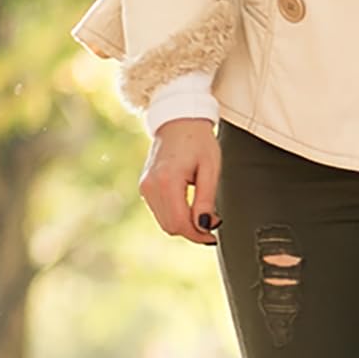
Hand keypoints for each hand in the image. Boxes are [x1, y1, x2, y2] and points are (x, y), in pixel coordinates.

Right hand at [140, 118, 220, 245]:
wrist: (178, 121)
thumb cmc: (198, 141)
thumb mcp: (210, 169)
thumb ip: (206, 200)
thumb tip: (204, 226)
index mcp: (167, 181)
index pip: (179, 222)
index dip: (197, 234)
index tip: (213, 236)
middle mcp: (151, 185)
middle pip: (170, 226)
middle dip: (192, 231)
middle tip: (212, 223)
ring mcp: (145, 186)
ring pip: (164, 222)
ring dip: (184, 224)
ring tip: (203, 213)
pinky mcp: (145, 186)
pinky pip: (160, 211)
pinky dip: (176, 215)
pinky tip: (190, 207)